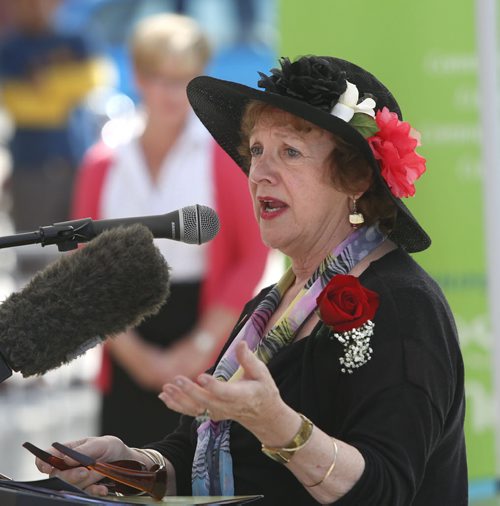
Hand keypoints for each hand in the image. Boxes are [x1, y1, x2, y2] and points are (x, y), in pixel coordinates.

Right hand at [35, 436, 131, 496]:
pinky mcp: (86, 489)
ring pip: (70, 486)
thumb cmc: (109, 447)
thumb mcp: (100, 443)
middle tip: (84, 471)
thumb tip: (65, 459)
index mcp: (67, 451)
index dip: (42, 462)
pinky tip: (102, 489)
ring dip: (82, 483)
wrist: (124, 460)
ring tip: (96, 474)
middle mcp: (68, 467)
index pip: (46, 456)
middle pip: (56, 475)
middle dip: (69, 475)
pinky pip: (85, 494)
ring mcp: (76, 479)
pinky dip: (94, 491)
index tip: (48, 467)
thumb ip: (84, 449)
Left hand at [158, 341, 292, 437]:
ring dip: (179, 399)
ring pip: (196, 409)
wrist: (263, 415)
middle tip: (177, 379)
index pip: (224, 392)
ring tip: (166, 388)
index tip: (201, 376)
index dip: (213, 386)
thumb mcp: (261, 373)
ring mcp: (218, 412)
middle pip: (206, 401)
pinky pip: (191, 412)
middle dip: (190, 391)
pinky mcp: (210, 413)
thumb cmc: (263, 389)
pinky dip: (177, 405)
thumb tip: (240, 343)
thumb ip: (248, 359)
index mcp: (242, 396)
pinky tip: (164, 396)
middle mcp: (228, 407)